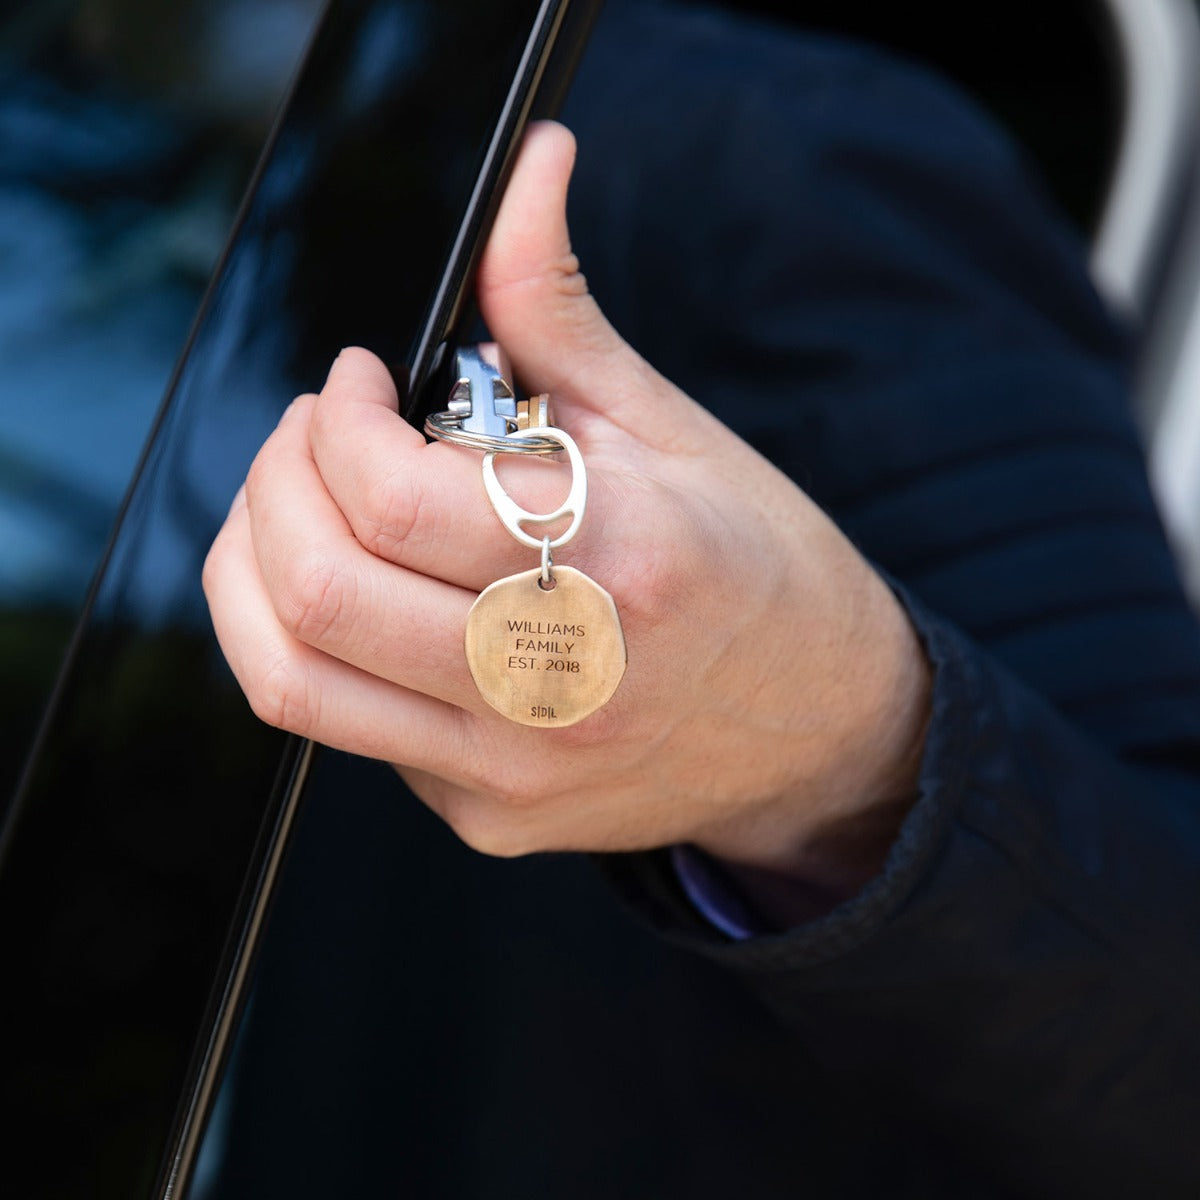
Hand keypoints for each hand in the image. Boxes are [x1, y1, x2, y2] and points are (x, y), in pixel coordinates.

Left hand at [203, 122, 929, 910]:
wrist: (821, 732)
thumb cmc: (763, 573)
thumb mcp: (676, 431)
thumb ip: (562, 310)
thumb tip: (529, 169)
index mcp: (626, 562)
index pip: (393, 499)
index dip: (335, 423)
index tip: (355, 386)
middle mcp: (565, 682)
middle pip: (320, 592)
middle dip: (272, 485)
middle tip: (312, 441)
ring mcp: (519, 766)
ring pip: (295, 680)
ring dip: (254, 574)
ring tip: (299, 515)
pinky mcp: (492, 817)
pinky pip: (348, 730)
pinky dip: (328, 647)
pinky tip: (381, 603)